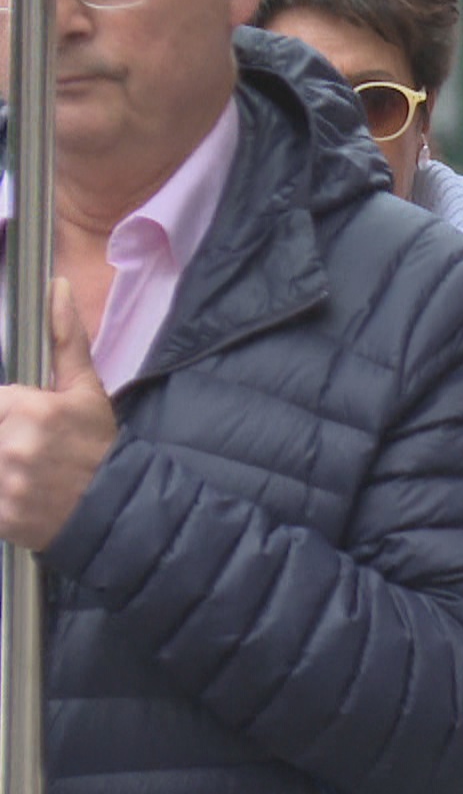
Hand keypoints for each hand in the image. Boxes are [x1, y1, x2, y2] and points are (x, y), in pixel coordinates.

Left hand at [0, 279, 116, 550]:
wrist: (118, 507)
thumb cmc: (97, 445)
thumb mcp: (85, 390)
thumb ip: (64, 339)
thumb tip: (56, 286)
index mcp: (29, 408)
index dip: (5, 412)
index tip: (17, 422)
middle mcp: (12, 445)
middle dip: (3, 438)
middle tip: (22, 448)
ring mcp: (4, 483)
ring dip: (0, 463)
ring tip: (19, 468)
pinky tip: (15, 490)